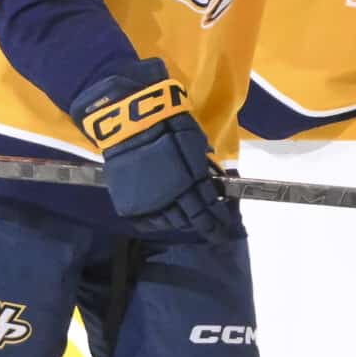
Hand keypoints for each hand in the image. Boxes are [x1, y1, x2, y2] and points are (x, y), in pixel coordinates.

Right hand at [72, 59, 240, 243]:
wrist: (132, 123)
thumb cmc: (167, 124)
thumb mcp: (194, 142)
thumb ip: (200, 163)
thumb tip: (206, 173)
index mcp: (194, 181)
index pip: (210, 207)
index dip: (218, 218)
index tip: (224, 226)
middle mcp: (176, 196)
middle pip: (194, 219)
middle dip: (207, 227)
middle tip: (214, 233)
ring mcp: (153, 202)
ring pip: (172, 223)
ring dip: (182, 223)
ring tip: (187, 223)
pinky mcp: (132, 203)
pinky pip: (148, 220)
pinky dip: (156, 223)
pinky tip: (161, 222)